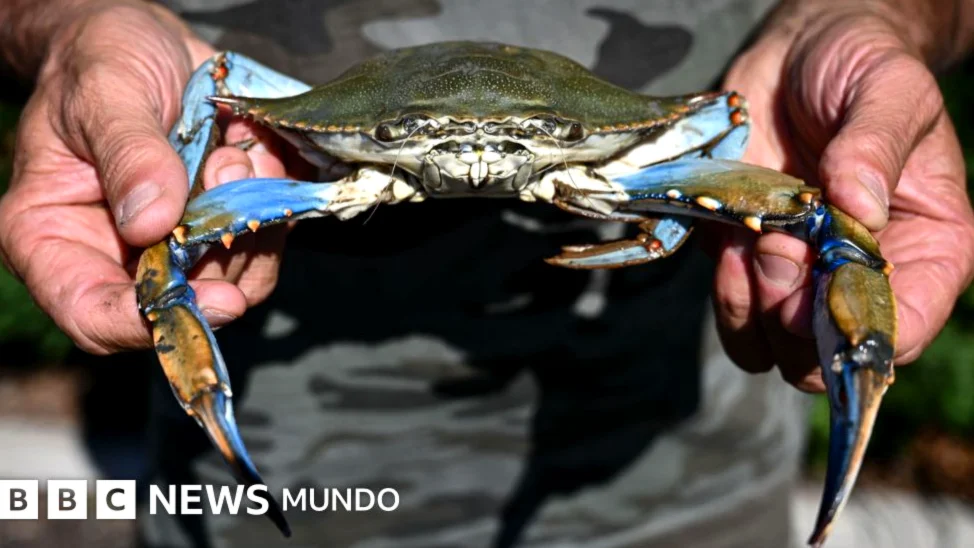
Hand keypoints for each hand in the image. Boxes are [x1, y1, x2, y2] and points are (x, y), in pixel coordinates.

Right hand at [0, 2, 289, 353]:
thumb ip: (128, 154)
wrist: (145, 40)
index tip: (214, 300)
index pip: (91, 313)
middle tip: (228, 174)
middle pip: (178, 305)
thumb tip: (151, 223)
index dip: (149, 322)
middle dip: (220, 253)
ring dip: (251, 218)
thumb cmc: (101, 59)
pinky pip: (264, 243)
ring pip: (233, 277)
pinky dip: (274, 204)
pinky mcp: (222, 227)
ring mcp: (176, 245)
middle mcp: (116, 254)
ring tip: (231, 149)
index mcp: (54, 235)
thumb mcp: (104, 91)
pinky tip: (254, 152)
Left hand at [716, 7, 973, 390]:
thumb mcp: (889, 89)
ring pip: (772, 350)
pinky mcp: (746, 262)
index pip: (903, 329)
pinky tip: (729, 240)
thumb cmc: (860, 67)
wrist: (796, 53)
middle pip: (827, 355)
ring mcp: (800, 275)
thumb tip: (857, 206)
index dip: (859, 332)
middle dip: (796, 320)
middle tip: (779, 253)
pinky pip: (732, 313)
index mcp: (927, 249)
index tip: (821, 293)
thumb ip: (877, 146)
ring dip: (753, 309)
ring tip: (754, 244)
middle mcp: (862, 276)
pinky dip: (724, 291)